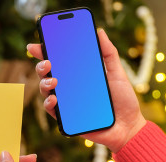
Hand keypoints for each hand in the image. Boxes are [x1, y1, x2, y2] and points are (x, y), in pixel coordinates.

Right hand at [27, 29, 146, 152]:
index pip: (59, 60)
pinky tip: (55, 98)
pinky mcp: (66, 119)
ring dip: (44, 83)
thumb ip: (108, 53)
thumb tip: (99, 32)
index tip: (37, 44)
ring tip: (54, 80)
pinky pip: (52, 110)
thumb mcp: (117, 73)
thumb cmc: (123, 100)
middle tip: (47, 62)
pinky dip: (50, 102)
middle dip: (42, 65)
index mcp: (78, 75)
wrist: (128, 126)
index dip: (45, 51)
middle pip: (47, 74)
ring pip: (46, 90)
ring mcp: (66, 103)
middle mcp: (69, 88)